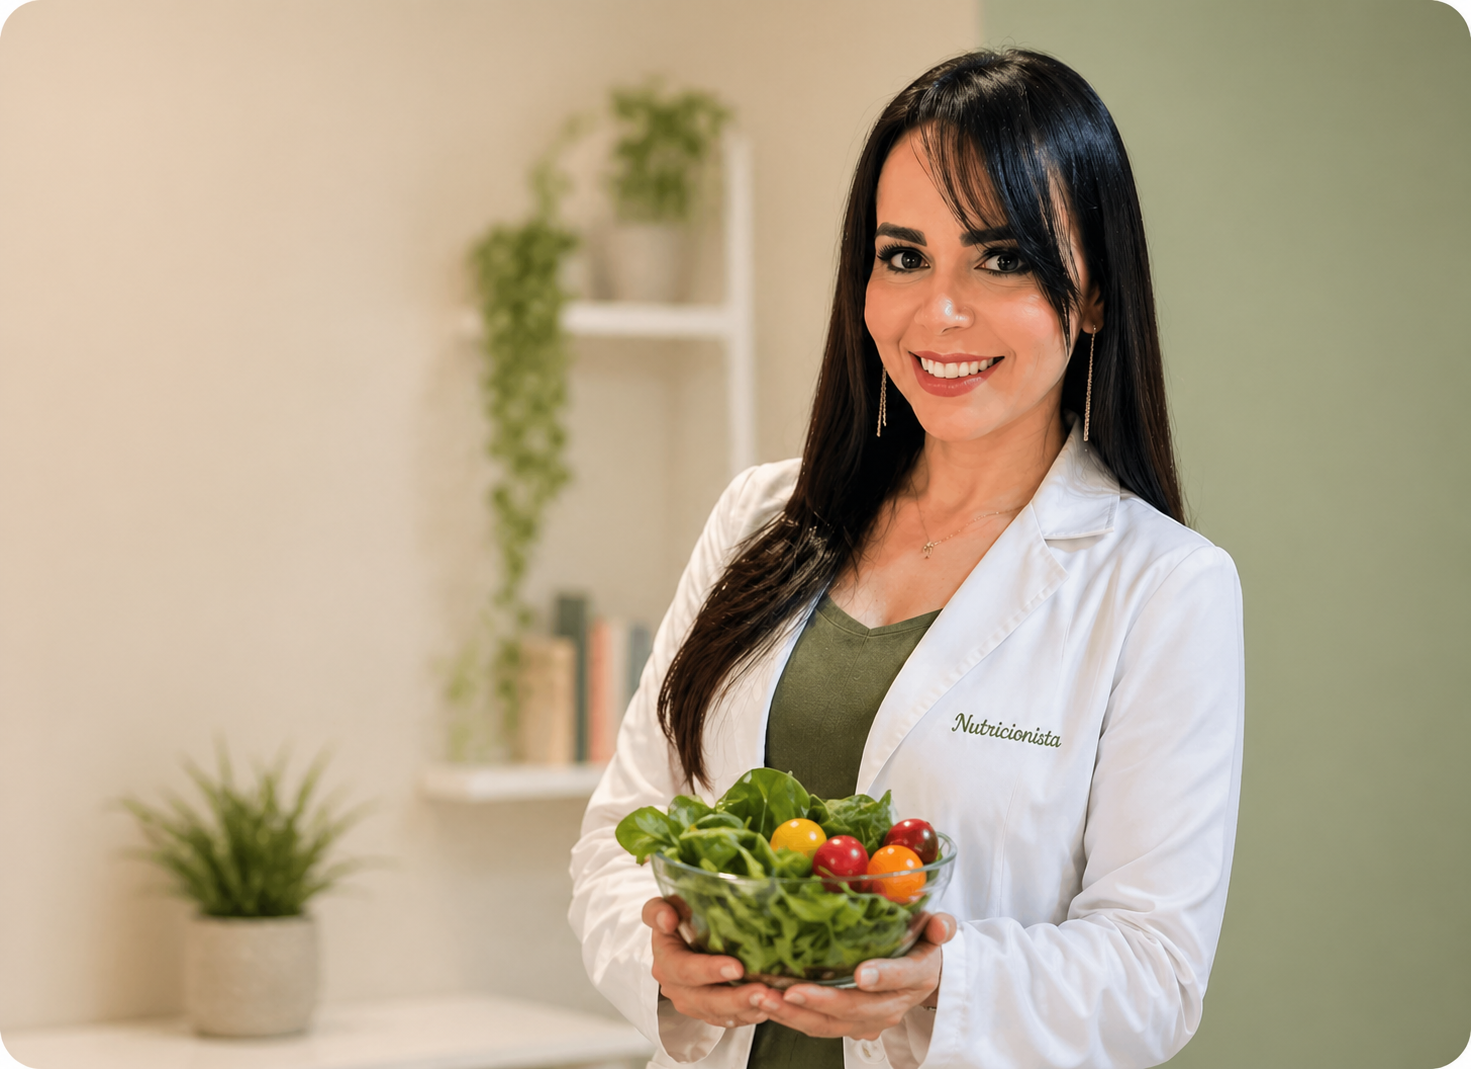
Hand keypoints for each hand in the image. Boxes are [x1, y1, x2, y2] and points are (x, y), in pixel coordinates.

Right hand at [643, 897, 773, 1028]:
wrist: (675, 935)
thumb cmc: (676, 917)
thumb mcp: (664, 906)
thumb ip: (658, 910)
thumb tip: (667, 920)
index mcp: (666, 959)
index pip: (684, 969)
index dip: (708, 970)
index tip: (737, 966)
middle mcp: (675, 986)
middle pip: (704, 999)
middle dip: (734, 998)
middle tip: (762, 992)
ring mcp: (691, 1002)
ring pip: (717, 1014)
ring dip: (745, 1010)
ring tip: (770, 1001)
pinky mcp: (706, 1011)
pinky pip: (727, 1020)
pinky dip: (748, 1016)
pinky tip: (766, 1008)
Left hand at [755, 913, 956, 1040]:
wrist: (926, 978)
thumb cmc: (922, 947)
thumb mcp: (937, 931)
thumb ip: (940, 927)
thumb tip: (941, 928)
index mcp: (916, 976)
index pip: (902, 977)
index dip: (883, 976)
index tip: (861, 973)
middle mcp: (891, 1005)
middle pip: (855, 1008)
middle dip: (820, 1002)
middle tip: (791, 990)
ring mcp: (869, 1020)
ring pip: (830, 1024)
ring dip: (795, 1015)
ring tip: (765, 998)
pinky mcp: (848, 1026)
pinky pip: (817, 1026)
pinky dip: (790, 1017)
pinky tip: (766, 1003)